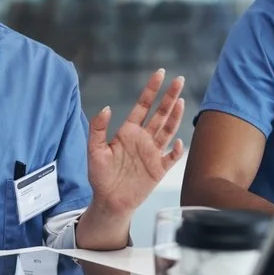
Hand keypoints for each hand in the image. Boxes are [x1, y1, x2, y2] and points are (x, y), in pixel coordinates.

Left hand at [87, 69, 185, 215]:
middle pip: (160, 113)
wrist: (109, 201)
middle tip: (178, 79)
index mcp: (128, 132)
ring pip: (168, 130)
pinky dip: (176, 150)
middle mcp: (143, 139)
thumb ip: (97, 129)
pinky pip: (172, 157)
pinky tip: (178, 141)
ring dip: (175, 116)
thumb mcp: (94, 150)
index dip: (151, 89)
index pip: (143, 105)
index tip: (160, 73)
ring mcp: (153, 153)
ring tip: (180, 101)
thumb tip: (105, 108)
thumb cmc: (100, 176)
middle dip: (169, 96)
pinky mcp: (159, 169)